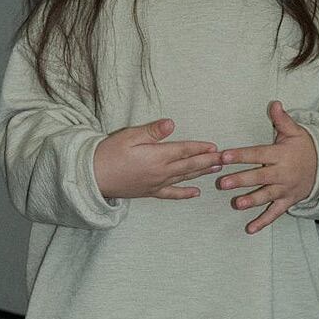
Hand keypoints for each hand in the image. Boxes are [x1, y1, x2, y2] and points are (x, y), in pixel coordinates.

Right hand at [94, 118, 223, 199]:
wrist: (92, 177)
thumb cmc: (108, 153)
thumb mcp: (129, 136)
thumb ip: (152, 131)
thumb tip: (171, 124)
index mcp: (157, 156)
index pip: (184, 151)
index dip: (201, 148)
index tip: (215, 147)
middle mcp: (160, 172)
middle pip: (190, 166)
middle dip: (208, 161)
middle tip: (225, 159)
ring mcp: (156, 184)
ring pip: (184, 178)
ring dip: (201, 173)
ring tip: (216, 169)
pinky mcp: (149, 192)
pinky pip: (171, 194)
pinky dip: (185, 194)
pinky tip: (195, 193)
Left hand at [215, 101, 316, 233]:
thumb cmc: (304, 147)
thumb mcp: (295, 131)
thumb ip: (282, 120)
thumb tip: (274, 103)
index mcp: (280, 155)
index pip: (257, 154)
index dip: (241, 155)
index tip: (224, 156)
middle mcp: (282, 173)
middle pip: (259, 177)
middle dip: (241, 180)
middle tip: (223, 183)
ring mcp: (285, 189)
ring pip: (266, 196)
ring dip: (251, 201)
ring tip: (236, 204)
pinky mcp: (287, 201)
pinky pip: (275, 213)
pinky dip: (263, 222)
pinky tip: (249, 229)